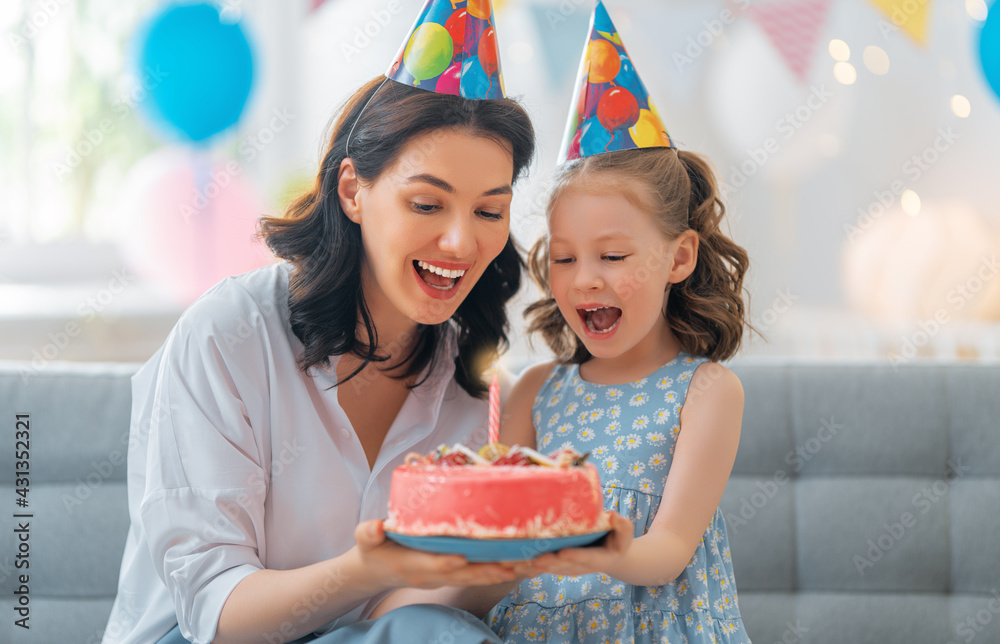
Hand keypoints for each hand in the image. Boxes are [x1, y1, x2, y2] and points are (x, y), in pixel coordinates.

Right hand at [351, 520, 518, 590]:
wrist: (374, 572)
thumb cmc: (372, 550)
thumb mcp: (365, 540)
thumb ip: (368, 533)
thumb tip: (375, 527)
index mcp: (411, 563)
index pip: (433, 563)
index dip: (448, 561)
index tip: (463, 556)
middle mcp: (430, 574)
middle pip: (461, 573)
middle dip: (484, 570)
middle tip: (509, 564)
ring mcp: (441, 577)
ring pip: (471, 577)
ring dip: (495, 573)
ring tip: (520, 566)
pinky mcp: (449, 575)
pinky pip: (474, 575)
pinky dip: (492, 572)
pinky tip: (513, 566)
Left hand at [523, 512, 633, 577]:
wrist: (610, 555)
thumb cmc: (617, 538)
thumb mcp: (624, 532)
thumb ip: (621, 526)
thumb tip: (614, 516)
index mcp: (597, 559)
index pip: (585, 558)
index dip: (574, 556)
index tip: (563, 552)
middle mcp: (578, 566)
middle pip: (561, 566)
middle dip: (548, 563)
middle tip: (535, 558)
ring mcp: (565, 567)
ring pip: (546, 569)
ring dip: (531, 567)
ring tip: (515, 563)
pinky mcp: (554, 564)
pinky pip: (538, 567)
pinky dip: (524, 566)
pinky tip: (508, 564)